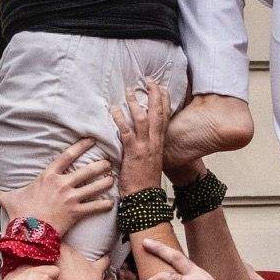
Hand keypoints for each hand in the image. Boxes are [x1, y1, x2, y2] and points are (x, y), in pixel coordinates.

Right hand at [0, 138, 115, 237]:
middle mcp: (62, 184)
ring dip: (105, 182)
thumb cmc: (20, 214)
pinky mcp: (76, 212)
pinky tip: (111, 203)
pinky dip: (105, 205)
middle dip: (100, 165)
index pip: (67, 156)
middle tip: (108, 162)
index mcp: (48, 176)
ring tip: (112, 179)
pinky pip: (95, 207)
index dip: (81, 146)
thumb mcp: (9, 199)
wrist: (28, 231)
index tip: (92, 140)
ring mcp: (71, 198)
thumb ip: (3, 194)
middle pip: (87, 170)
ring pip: (94, 187)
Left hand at [110, 79, 172, 197]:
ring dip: (135, 103)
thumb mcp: (151, 160)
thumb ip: (148, 147)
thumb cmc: (145, 182)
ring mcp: (145, 147)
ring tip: (129, 90)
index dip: (164, 100)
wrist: (145, 198)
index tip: (161, 87)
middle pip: (158, 113)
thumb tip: (142, 136)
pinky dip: (120, 120)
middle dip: (154, 95)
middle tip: (149, 80)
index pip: (165, 117)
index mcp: (160, 143)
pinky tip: (114, 110)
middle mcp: (155, 142)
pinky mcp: (133, 153)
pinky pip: (126, 132)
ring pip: (143, 119)